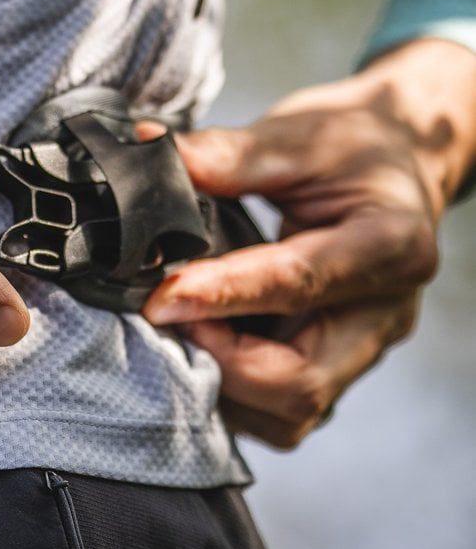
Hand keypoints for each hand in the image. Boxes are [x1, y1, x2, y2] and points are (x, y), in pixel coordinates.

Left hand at [143, 39, 475, 447]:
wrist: (395, 163)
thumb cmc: (353, 147)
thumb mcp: (299, 135)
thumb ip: (229, 155)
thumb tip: (153, 160)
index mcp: (390, 244)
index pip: (298, 284)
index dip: (222, 295)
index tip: (161, 296)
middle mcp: (382, 312)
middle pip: (301, 381)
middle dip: (219, 360)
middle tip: (164, 314)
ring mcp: (360, 348)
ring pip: (289, 412)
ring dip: (221, 383)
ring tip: (179, 328)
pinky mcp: (335, 365)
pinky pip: (282, 412)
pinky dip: (232, 392)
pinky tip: (200, 345)